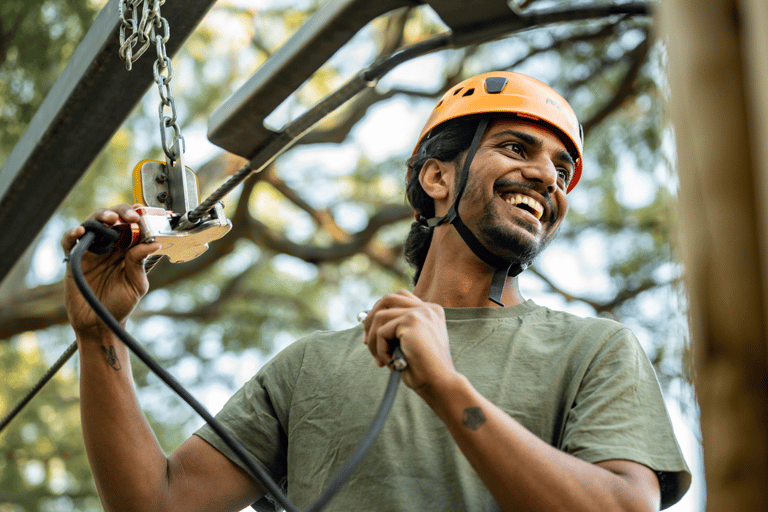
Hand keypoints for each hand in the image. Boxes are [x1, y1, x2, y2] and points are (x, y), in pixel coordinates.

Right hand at [62, 205, 160, 337]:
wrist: (100, 324)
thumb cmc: (120, 304)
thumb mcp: (136, 285)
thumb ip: (140, 263)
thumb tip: (154, 244)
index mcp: (127, 250)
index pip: (133, 226)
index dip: (139, 217)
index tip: (146, 212)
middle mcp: (110, 247)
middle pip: (113, 220)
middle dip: (122, 212)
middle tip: (131, 216)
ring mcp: (91, 251)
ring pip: (92, 224)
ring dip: (100, 216)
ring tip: (110, 218)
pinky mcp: (74, 259)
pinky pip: (70, 242)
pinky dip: (72, 233)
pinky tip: (80, 231)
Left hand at [363, 290, 457, 396]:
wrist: (440, 384)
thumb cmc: (424, 370)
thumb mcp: (408, 344)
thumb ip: (396, 329)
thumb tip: (365, 321)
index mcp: (430, 311)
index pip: (399, 298)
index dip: (380, 313)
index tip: (370, 337)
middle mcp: (428, 308)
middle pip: (388, 299)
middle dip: (370, 320)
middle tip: (366, 342)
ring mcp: (421, 312)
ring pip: (379, 316)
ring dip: (373, 341)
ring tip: (382, 360)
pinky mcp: (412, 321)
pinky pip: (381, 332)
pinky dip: (380, 350)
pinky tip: (391, 363)